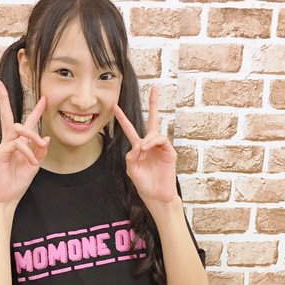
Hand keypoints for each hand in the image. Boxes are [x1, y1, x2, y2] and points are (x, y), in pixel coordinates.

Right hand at [0, 79, 49, 207]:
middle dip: (4, 99)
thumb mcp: (34, 167)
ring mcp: (3, 147)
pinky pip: (16, 145)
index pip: (25, 123)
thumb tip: (46, 137)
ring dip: (32, 134)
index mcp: (18, 145)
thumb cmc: (17, 183)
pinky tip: (32, 162)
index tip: (43, 98)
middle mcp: (9, 142)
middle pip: (7, 116)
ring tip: (40, 143)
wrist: (6, 199)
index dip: (35, 111)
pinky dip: (27, 152)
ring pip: (17, 128)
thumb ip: (40, 152)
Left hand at [112, 86, 177, 205]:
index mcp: (139, 148)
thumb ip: (131, 157)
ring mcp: (161, 147)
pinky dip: (153, 142)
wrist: (156, 196)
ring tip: (143, 149)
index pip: (130, 129)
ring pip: (154, 133)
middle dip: (154, 104)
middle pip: (153, 120)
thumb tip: (137, 145)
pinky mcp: (170, 152)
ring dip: (147, 139)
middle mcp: (150, 144)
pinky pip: (161, 140)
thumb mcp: (132, 170)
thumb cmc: (144, 184)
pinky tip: (147, 148)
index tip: (114, 106)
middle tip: (155, 88)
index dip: (122, 118)